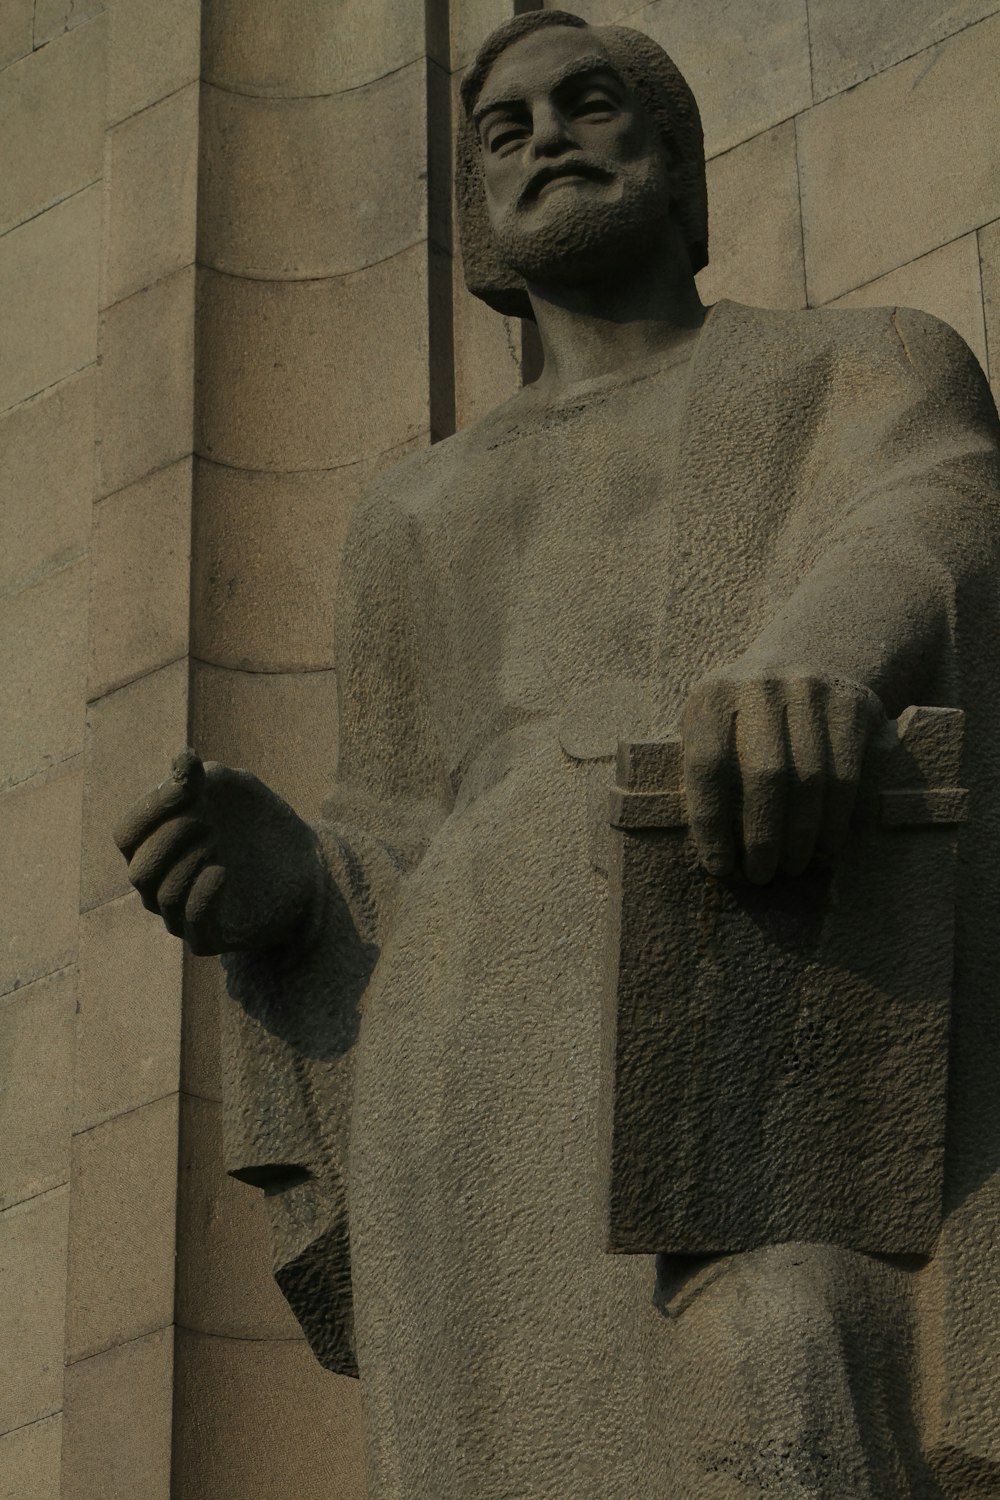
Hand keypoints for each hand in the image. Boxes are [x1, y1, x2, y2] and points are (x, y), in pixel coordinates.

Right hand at [112, 748, 322, 954]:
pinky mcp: (210, 937)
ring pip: (162, 895)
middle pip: (140, 867)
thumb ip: (204, 776)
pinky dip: (201, 894)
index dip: (152, 808)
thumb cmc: (256, 822)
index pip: (128, 835)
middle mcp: (161, 883)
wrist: (305, 862)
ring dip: (188, 863)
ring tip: (217, 843)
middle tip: (206, 820)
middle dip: (171, 837)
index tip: (188, 785)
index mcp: (156, 846)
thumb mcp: (235, 789)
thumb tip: (181, 759)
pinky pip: (191, 921)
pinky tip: (221, 871)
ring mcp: (182, 914)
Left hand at [681, 667, 884, 883]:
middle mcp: (761, 685)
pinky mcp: (852, 704)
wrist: (806, 659)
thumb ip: (700, 775)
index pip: (707, 766)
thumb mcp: (710, 728)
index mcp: (712, 696)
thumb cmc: (744, 719)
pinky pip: (847, 775)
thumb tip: (711, 852)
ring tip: (793, 867)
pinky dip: (835, 819)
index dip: (711, 822)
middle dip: (764, 837)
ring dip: (802, 836)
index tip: (719, 867)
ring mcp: (811, 689)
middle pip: (765, 775)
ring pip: (810, 780)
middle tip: (762, 875)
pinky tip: (826, 846)